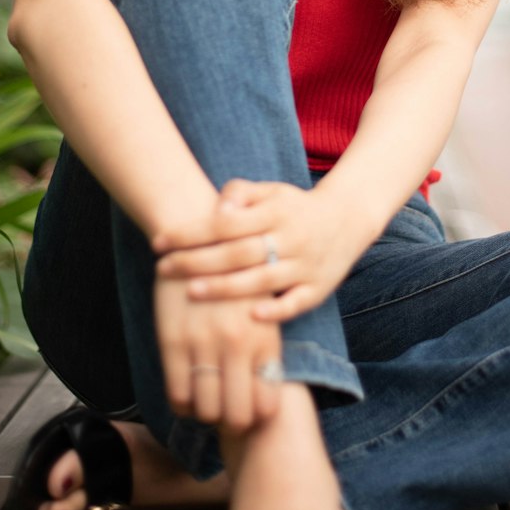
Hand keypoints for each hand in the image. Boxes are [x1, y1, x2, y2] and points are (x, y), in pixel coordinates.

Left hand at [153, 179, 357, 322]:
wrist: (349, 218)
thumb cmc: (294, 207)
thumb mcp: (270, 190)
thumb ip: (239, 193)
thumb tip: (216, 211)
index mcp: (276, 211)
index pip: (226, 223)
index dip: (191, 232)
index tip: (160, 241)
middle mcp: (291, 237)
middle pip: (238, 252)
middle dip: (197, 261)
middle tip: (163, 268)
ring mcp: (306, 265)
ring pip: (262, 280)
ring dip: (225, 288)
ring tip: (190, 292)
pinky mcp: (319, 288)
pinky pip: (297, 302)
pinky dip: (276, 311)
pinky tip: (252, 318)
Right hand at [155, 272, 281, 431]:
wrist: (200, 233)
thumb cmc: (236, 274)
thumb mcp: (263, 307)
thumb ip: (264, 349)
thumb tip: (263, 394)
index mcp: (266, 338)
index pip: (267, 406)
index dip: (257, 418)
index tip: (248, 412)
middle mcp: (238, 345)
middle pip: (238, 416)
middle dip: (233, 425)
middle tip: (226, 417)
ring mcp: (205, 343)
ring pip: (207, 411)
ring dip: (207, 415)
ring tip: (206, 405)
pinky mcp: (174, 340)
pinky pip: (177, 394)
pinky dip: (183, 405)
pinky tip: (186, 396)